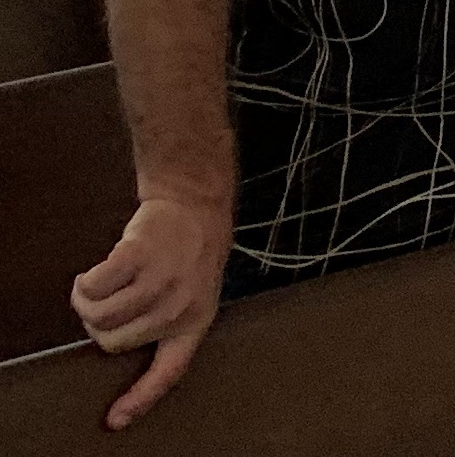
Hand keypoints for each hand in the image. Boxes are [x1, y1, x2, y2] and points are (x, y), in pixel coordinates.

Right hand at [72, 194, 229, 428]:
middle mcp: (179, 307)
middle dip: (100, 324)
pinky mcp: (140, 257)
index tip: (115, 420)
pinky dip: (85, 281)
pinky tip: (95, 272)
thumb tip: (119, 342)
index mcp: (196, 323)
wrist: (196, 206)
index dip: (139, 399)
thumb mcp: (194, 294)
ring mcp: (161, 281)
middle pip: (112, 341)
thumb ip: (165, 322)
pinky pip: (93, 286)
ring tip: (98, 284)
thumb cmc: (190, 254)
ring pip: (98, 315)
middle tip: (110, 300)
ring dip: (86, 301)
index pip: (169, 372)